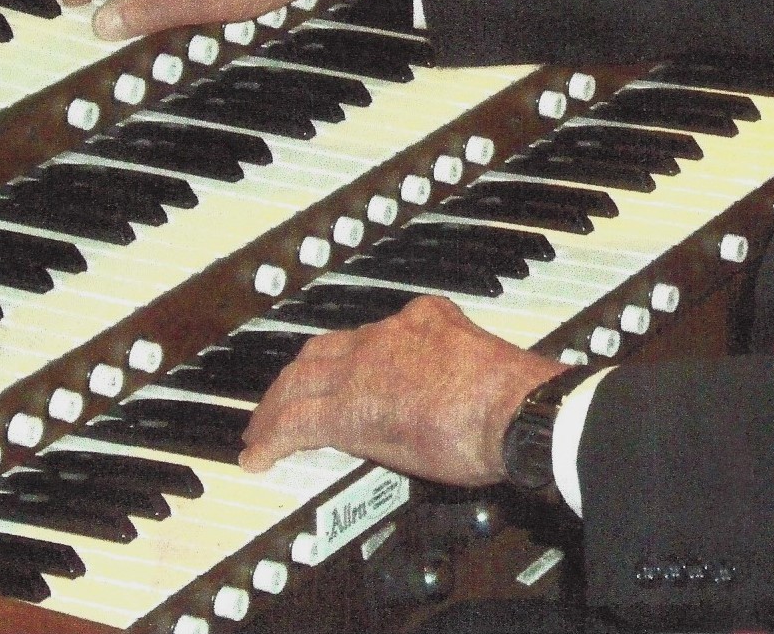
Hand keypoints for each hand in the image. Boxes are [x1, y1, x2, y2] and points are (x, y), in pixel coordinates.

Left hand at [240, 295, 567, 484]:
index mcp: (422, 319)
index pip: (366, 336)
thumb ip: (450, 369)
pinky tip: (260, 454)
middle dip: (295, 378)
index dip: (342, 360)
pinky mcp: (351, 409)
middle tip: (279, 401)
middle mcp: (386, 335)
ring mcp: (364, 368)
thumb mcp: (477, 362)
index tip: (337, 375)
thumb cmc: (513, 400)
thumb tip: (447, 398)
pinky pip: (296, 423)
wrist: (513, 411)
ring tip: (261, 431)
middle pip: (320, 352)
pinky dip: (272, 438)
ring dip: (275, 407)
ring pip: (300, 382)